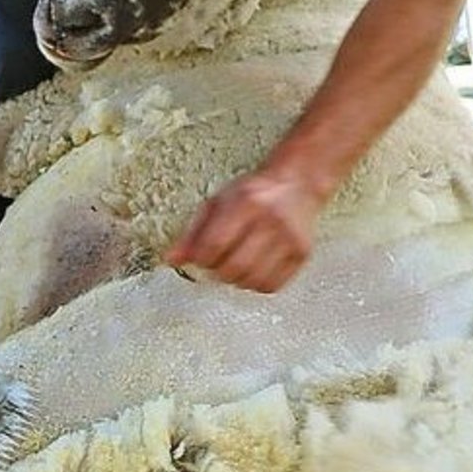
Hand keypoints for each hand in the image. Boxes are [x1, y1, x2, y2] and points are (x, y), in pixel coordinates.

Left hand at [165, 165, 325, 292]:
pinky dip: (255, 285)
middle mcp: (270, 220)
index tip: (200, 257)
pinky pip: (271, 286)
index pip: (214, 244)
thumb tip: (170, 260)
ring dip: (236, 281)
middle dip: (218, 272)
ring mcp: (289, 239)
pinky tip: (253, 270)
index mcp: (246, 202)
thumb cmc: (252, 194)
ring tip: (235, 266)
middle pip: (234, 267)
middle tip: (217, 264)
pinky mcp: (302, 254)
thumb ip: (193, 232)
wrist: (296, 186)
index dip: (201, 259)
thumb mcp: (218, 202)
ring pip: (253, 281)